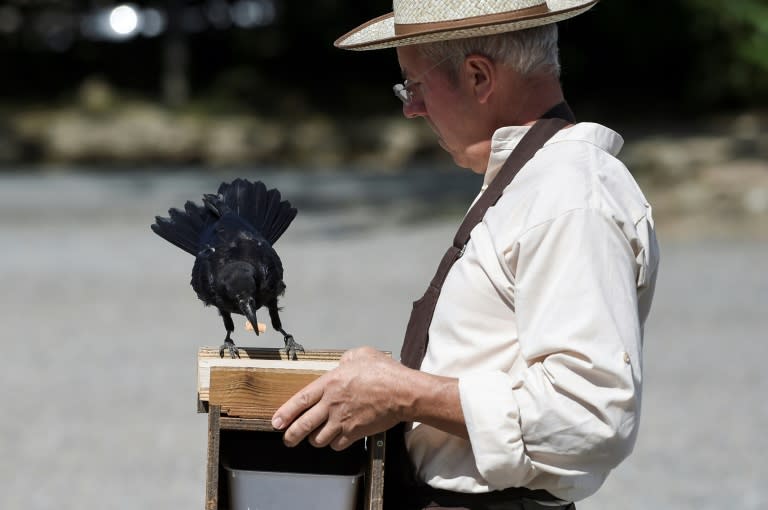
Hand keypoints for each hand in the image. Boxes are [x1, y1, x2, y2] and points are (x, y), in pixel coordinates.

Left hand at [271, 346, 411, 450]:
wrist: (402, 393)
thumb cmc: (385, 372)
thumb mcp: (361, 354)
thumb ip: (347, 359)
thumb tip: (343, 363)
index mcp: (330, 384)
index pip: (300, 400)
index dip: (285, 413)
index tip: (276, 422)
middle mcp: (332, 404)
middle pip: (304, 425)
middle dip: (291, 435)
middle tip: (287, 439)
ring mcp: (343, 421)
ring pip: (318, 439)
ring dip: (314, 439)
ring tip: (314, 437)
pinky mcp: (355, 433)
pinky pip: (337, 444)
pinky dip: (334, 444)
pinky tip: (336, 439)